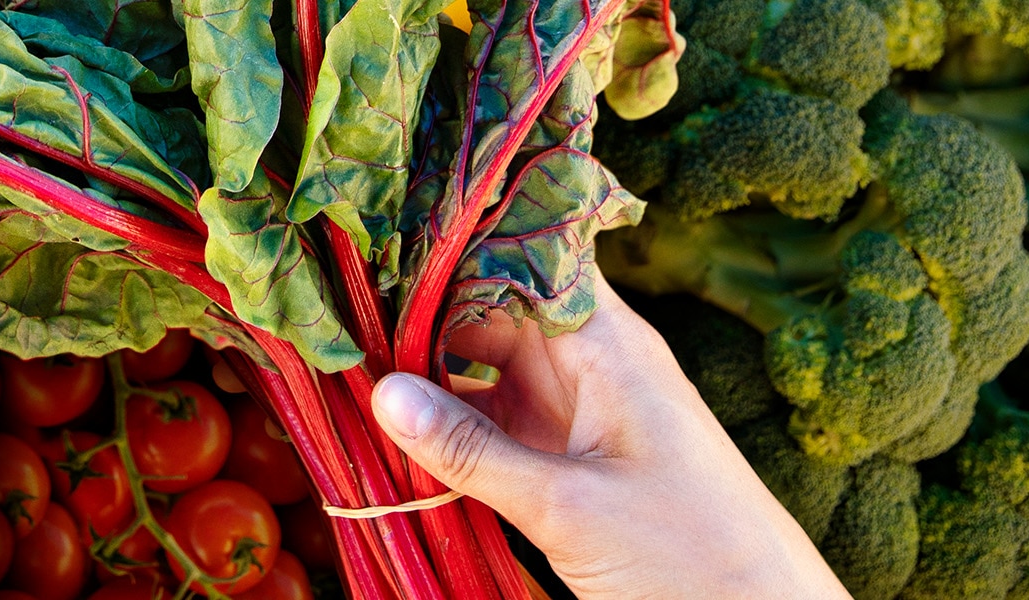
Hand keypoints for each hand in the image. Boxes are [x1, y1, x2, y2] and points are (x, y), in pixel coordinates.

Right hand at [369, 270, 847, 597]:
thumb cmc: (691, 554)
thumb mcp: (569, 506)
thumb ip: (472, 451)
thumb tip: (382, 393)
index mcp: (607, 344)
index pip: (522, 256)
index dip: (453, 244)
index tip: (374, 247)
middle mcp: (589, 364)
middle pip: (489, 309)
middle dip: (418, 316)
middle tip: (337, 325)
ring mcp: (575, 412)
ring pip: (483, 369)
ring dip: (425, 377)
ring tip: (348, 376)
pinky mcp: (565, 461)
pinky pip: (492, 425)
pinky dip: (447, 429)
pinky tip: (395, 437)